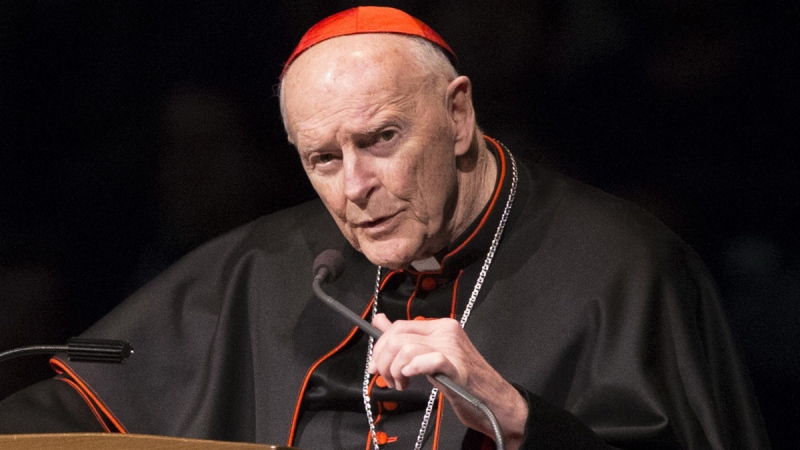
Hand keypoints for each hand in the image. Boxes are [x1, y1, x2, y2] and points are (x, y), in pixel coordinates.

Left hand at [368, 313, 527, 448]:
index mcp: (441, 326)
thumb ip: (406, 338)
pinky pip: (430, 360)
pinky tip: (411, 377)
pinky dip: (414, 368)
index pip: (399, 326)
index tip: (375, 366)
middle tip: (388, 378)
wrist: (493, 399)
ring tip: (402, 384)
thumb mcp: (429, 355)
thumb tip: (380, 321)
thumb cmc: (462, 380)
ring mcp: (453, 348)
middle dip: (383, 361)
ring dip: (395, 371)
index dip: (380, 347)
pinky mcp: (458, 368)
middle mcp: (446, 332)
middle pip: (398, 337)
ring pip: (406, 349)